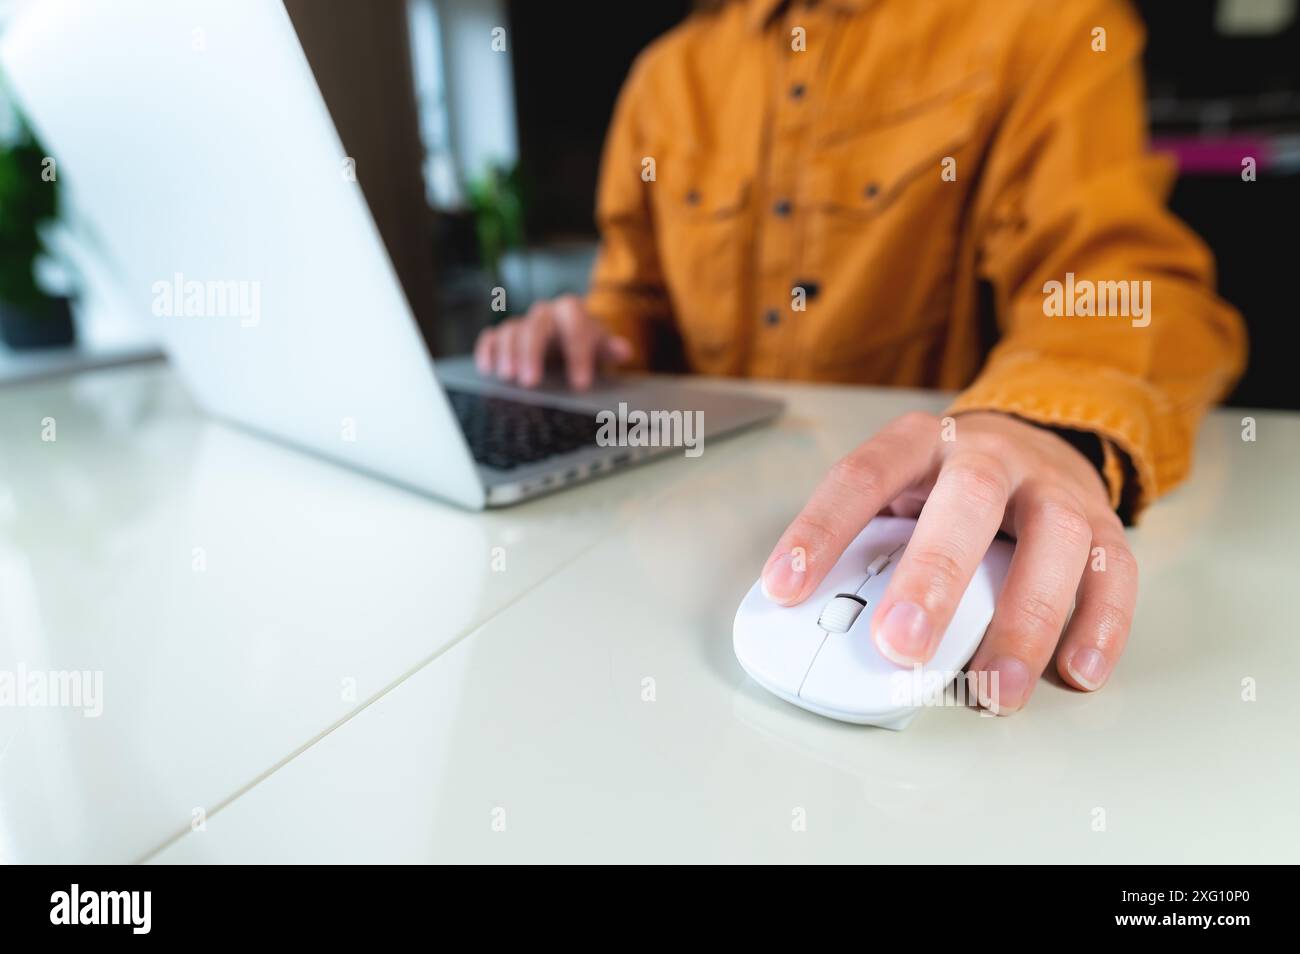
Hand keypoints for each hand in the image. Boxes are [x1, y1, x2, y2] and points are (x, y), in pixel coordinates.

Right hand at [473, 293, 632, 389]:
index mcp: (571, 312)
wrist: (567, 341)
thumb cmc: (585, 346)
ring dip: (508, 354)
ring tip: (508, 378)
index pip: (574, 324)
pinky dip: (487, 351)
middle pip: (536, 326)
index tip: (580, 384)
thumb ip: (610, 348)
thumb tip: (623, 350)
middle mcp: (545, 314)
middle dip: (532, 353)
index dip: (577, 353)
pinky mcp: (503, 335)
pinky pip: (491, 337)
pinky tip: (487, 369)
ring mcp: (522, 323)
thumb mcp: (601, 348)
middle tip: (531, 382)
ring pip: (511, 330)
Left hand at [761, 411, 1135, 713]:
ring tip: (994, 689)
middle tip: (899, 648)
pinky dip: (1100, 625)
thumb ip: (865, 544)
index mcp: (919, 444)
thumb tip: (813, 621)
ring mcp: (1052, 487)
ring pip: (1054, 539)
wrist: (1033, 437)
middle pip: (968, 501)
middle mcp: (989, 456)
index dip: (821, 530)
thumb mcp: (897, 493)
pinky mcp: (1103, 523)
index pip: (862, 476)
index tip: (786, 589)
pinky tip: (1075, 673)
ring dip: (1024, 619)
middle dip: (932, 579)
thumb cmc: (946, 485)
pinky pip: (1114, 571)